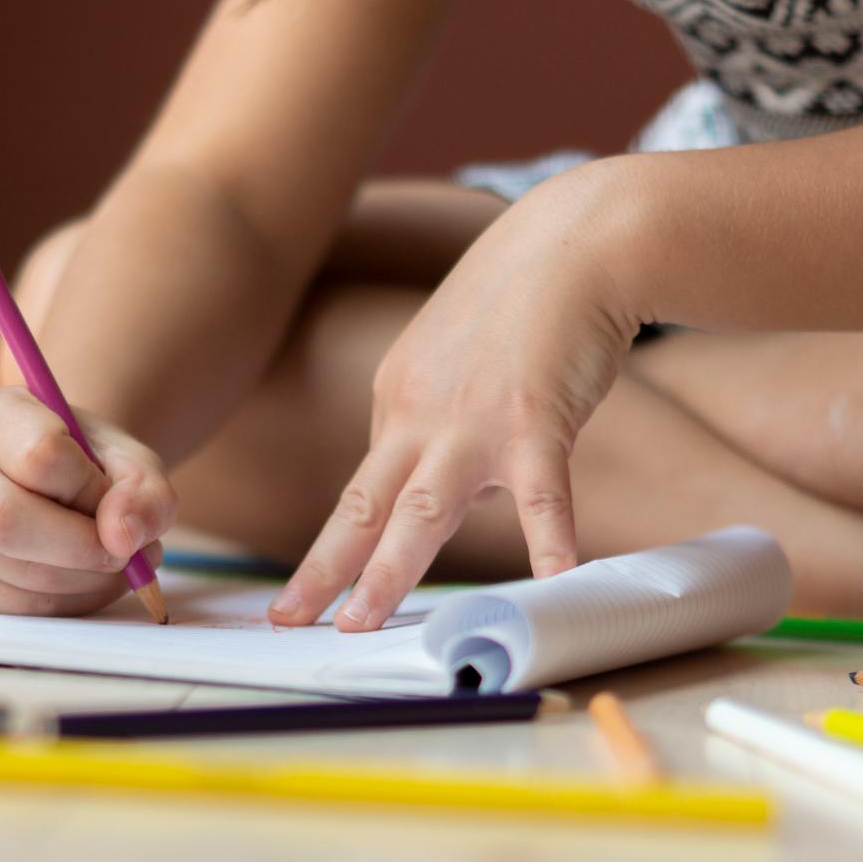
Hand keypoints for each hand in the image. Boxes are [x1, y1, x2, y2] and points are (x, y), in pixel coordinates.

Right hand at [0, 386, 176, 615]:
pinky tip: (89, 580)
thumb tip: (122, 539)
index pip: (40, 456)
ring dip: (89, 581)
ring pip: (16, 573)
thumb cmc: (92, 464)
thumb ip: (143, 490)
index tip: (113, 496)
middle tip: (127, 551)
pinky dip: (71, 603)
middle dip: (84, 547)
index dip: (92, 489)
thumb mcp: (130, 458)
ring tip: (118, 562)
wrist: (58, 483)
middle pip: (5, 521)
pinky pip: (19, 608)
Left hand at [268, 181, 638, 630]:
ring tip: (360, 623)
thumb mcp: (453, 357)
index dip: (343, 544)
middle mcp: (419, 413)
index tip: (311, 591)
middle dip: (323, 570)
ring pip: (420, 512)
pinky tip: (552, 575)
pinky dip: (547, 535)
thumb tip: (460, 487)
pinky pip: (541, 491)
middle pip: (361, 507)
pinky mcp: (536, 419)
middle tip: (286, 620)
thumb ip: (444, 419)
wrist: (576, 238)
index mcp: (396, 397)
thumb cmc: (524, 299)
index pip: (365, 487)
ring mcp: (474, 420)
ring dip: (386, 573)